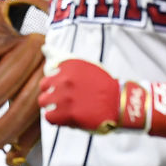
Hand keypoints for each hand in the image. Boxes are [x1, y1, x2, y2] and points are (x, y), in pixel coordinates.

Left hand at [38, 55, 165, 141]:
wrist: (121, 103)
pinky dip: (56, 118)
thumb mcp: (84, 64)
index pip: (49, 73)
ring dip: (52, 105)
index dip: (56, 81)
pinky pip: (50, 117)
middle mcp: (65, 79)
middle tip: (63, 98)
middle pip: (43, 86)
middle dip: (51, 92)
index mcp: (69, 65)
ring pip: (44, 101)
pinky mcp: (68, 114)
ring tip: (64, 108)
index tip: (66, 86)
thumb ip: (61, 56)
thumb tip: (44, 47)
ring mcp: (65, 97)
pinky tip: (67, 117)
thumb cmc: (103, 84)